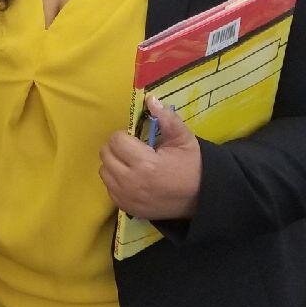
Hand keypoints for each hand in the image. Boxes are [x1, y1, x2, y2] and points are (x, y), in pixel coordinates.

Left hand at [99, 94, 201, 220]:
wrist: (201, 198)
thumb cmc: (192, 166)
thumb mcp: (184, 139)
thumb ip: (166, 118)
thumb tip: (150, 99)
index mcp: (145, 163)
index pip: (116, 140)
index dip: (125, 136)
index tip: (136, 139)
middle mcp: (131, 182)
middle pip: (106, 154)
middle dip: (117, 147)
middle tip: (132, 149)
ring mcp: (127, 197)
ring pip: (104, 171)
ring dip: (114, 163)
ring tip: (131, 163)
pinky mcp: (126, 207)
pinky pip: (108, 187)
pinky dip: (115, 180)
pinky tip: (131, 178)